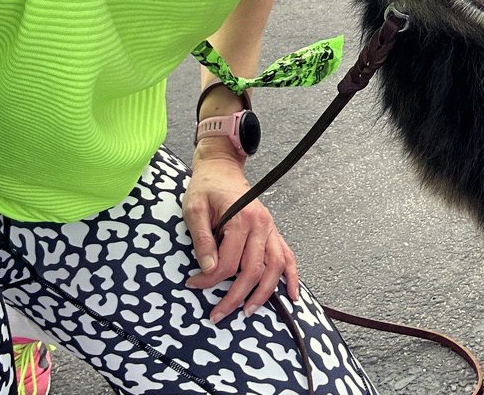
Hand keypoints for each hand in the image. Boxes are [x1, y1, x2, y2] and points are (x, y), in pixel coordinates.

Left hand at [183, 138, 298, 321]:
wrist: (222, 168)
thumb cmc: (206, 187)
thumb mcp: (194, 209)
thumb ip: (202, 240)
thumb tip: (209, 271)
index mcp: (242, 217)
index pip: (228, 262)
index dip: (209, 280)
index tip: (193, 285)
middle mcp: (261, 224)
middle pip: (253, 270)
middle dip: (235, 297)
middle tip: (217, 314)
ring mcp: (270, 228)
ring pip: (274, 268)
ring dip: (263, 294)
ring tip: (247, 311)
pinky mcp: (272, 231)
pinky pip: (287, 256)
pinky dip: (291, 277)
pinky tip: (291, 296)